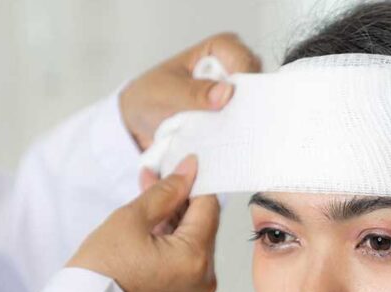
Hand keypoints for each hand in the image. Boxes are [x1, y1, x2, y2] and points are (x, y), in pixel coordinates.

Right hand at [66, 156, 218, 291]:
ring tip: (146, 204)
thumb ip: (166, 191)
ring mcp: (196, 290)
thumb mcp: (132, 218)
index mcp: (195, 258)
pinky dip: (172, 241)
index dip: (193, 182)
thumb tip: (189, 171)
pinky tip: (151, 227)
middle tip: (155, 181)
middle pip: (203, 224)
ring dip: (174, 219)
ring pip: (194, 240)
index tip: (178, 168)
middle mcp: (204, 278)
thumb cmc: (101, 271)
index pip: (209, 206)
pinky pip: (186, 258)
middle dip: (180, 200)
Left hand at [120, 32, 261, 150]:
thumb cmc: (149, 97)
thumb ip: (194, 93)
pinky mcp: (229, 117)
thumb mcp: (167, 93)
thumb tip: (226, 93)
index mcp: (216, 50)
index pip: (242, 57)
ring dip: (242, 119)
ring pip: (252, 105)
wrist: (136, 124)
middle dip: (247, 101)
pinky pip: (243, 124)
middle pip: (254, 82)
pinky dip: (237, 132)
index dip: (243, 76)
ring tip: (231, 132)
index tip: (235, 99)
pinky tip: (229, 141)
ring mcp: (232, 96)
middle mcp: (230, 70)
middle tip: (235, 120)